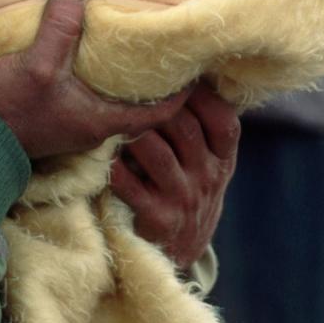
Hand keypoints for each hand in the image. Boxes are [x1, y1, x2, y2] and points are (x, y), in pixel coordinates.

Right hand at [0, 0, 194, 158]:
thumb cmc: (9, 109)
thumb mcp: (37, 64)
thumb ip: (61, 27)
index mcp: (103, 121)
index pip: (162, 112)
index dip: (184, 90)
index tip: (196, 64)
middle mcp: (95, 127)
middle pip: (140, 105)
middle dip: (155, 79)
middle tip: (165, 46)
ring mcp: (74, 123)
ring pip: (114, 99)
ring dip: (125, 76)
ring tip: (132, 43)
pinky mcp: (55, 115)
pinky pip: (89, 95)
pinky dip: (99, 76)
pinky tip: (92, 53)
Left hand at [109, 79, 239, 270]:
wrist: (178, 252)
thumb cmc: (185, 188)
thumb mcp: (205, 162)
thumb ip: (196, 126)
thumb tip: (174, 70)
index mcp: (223, 158)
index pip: (224, 121)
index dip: (202, 95)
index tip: (175, 73)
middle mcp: (208, 177)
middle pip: (183, 128)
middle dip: (153, 104)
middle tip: (125, 84)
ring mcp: (184, 199)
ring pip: (155, 152)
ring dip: (130, 130)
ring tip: (109, 113)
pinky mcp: (157, 220)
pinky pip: (129, 184)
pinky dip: (112, 165)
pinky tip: (99, 152)